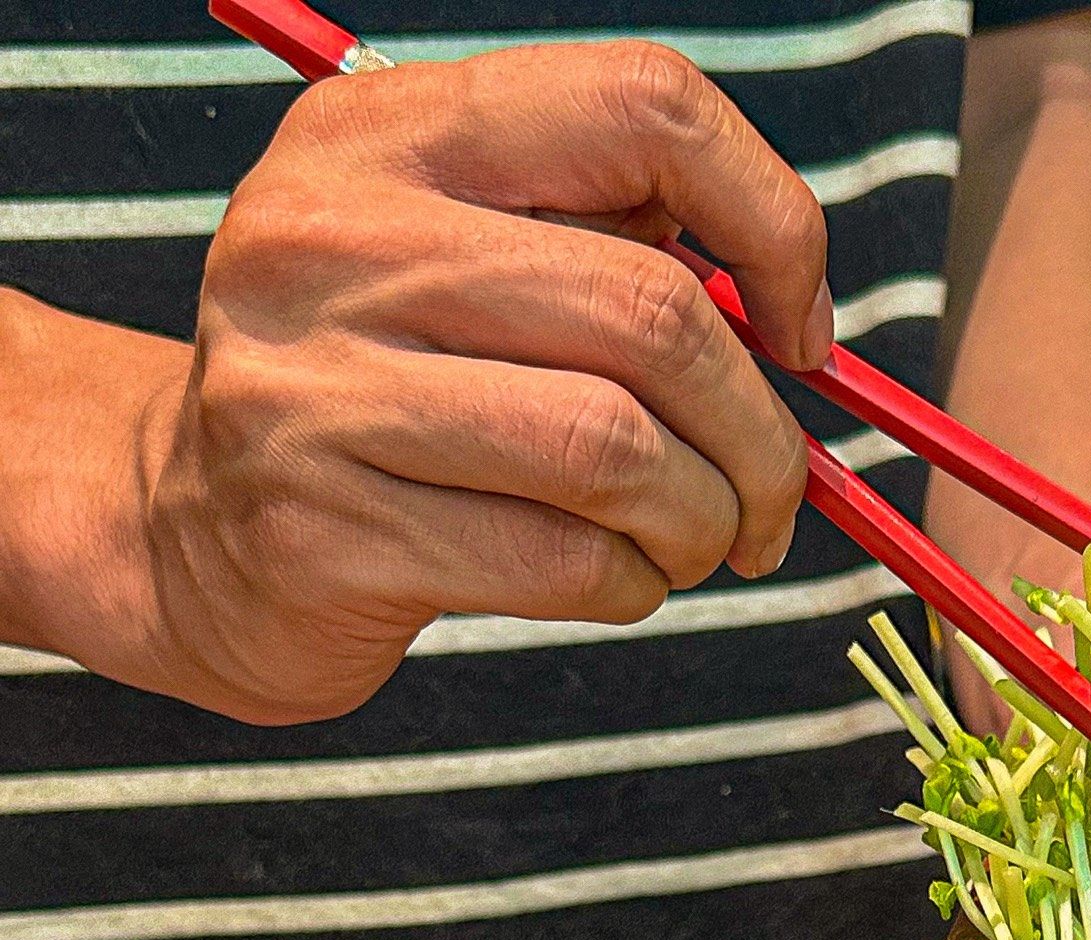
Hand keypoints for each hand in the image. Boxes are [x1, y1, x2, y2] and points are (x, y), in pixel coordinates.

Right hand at [116, 44, 830, 721]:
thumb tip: (790, 316)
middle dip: (758, 431)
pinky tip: (620, 576)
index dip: (770, 220)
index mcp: (387, 132)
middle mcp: (337, 238)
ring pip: (617, 452)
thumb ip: (605, 244)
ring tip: (697, 540)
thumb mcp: (460, 261)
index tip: (800, 331)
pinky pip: (564, 562)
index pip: (643, 106)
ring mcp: (319, 389)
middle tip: (771, 494)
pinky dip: (633, 584)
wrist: (191, 530)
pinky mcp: (329, 531)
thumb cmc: (382, 392)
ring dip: (702, 520)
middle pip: (652, 313)